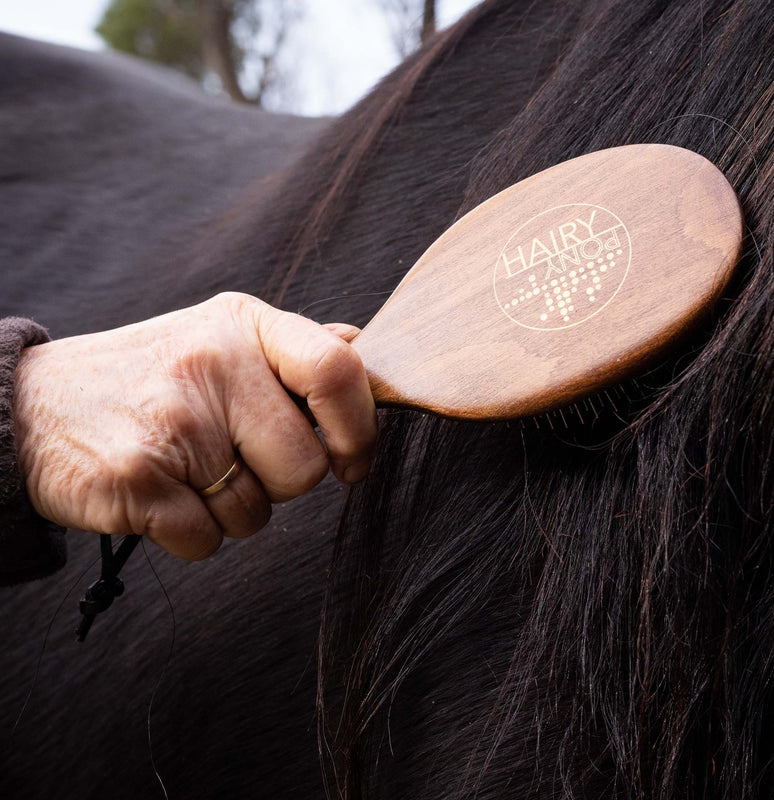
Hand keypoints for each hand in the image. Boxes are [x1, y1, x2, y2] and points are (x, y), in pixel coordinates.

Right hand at [11, 292, 376, 560]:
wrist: (29, 408)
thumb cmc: (149, 379)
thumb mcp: (219, 336)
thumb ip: (295, 348)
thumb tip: (366, 349)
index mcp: (244, 325)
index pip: (339, 370)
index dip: (360, 427)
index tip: (351, 458)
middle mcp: (212, 365)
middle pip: (305, 466)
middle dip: (279, 482)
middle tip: (232, 458)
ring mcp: (174, 423)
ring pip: (258, 513)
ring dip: (231, 509)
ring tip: (188, 470)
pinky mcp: (138, 480)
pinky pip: (208, 541)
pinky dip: (189, 534)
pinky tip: (160, 495)